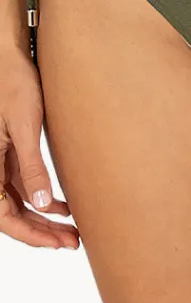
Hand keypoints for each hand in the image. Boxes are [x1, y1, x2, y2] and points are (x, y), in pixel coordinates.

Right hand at [0, 40, 79, 248]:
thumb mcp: (25, 126)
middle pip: (12, 213)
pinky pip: (23, 185)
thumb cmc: (14, 85)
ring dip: (43, 218)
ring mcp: (0, 161)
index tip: (57, 244)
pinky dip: (42, 198)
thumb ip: (32, 166)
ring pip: (19, 201)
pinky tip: (63, 206)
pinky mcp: (11, 152)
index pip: (4, 215)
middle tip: (71, 243)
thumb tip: (42, 204)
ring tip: (72, 231)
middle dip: (41, 232)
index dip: (30, 234)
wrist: (10, 59)